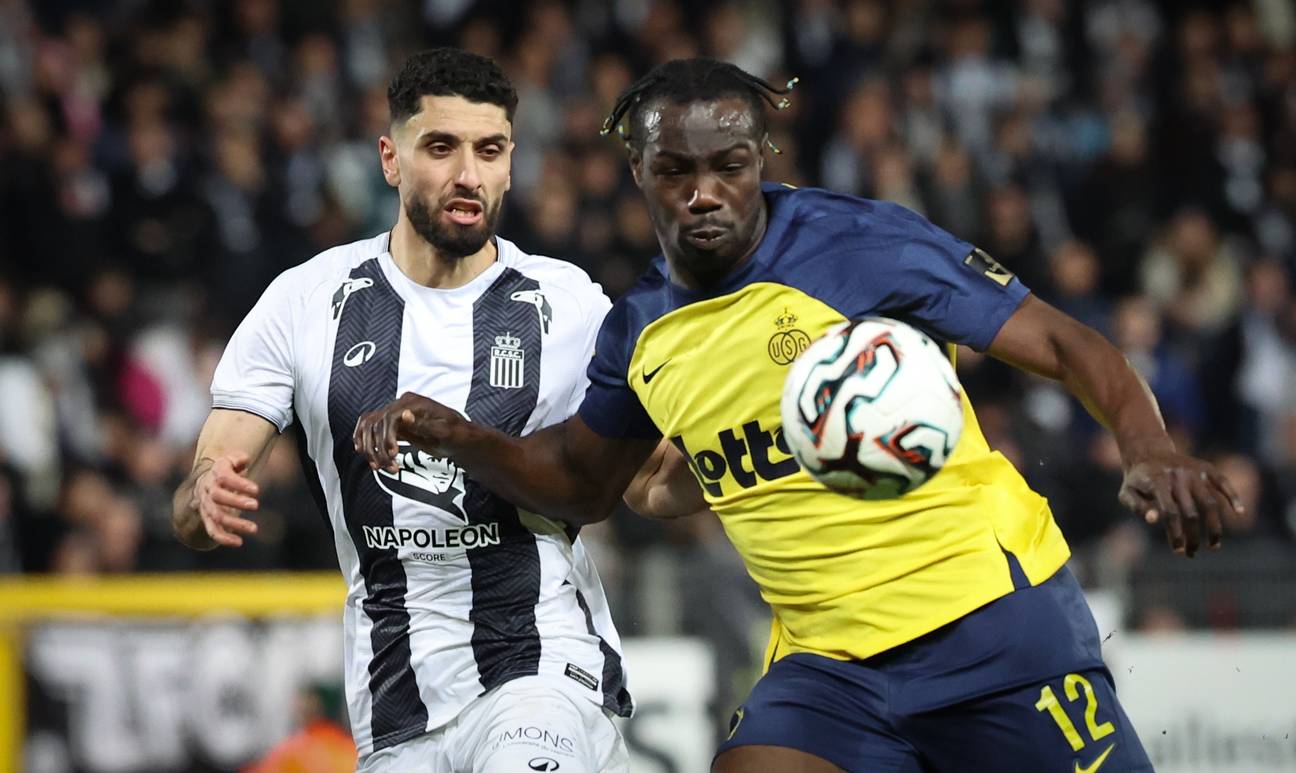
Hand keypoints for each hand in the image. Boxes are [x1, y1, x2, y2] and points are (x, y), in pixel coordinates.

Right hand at [192, 453, 260, 547]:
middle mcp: (208, 489)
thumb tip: (244, 461)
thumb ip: (239, 459)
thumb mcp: (233, 460)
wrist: (209, 480)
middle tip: (255, 505)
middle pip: (217, 496)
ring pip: (216, 516)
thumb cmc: (228, 470)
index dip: (239, 483)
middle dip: (236, 502)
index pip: (224, 477)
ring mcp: (206, 505)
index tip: (256, 490)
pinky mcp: (208, 518)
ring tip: (254, 529)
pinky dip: (224, 538)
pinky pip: (212, 530)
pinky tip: (239, 542)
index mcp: (216, 473)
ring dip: (234, 523)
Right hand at [353, 392, 462, 472]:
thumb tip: (405, 415)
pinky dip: (364, 439)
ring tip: (379, 466)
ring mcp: (396, 413)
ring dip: (370, 448)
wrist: (459, 439)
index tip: (393, 454)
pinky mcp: (393, 424)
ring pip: (370, 426)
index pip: (389, 416)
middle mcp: (402, 404)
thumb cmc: (456, 435)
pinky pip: (370, 428)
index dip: (387, 437)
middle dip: (379, 448)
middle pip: (376, 423)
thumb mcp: (444, 432)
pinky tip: (363, 452)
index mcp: (415, 402)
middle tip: (390, 466)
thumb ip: (424, 424)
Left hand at [1118, 450, 1241, 557]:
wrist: (1148, 453)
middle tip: (1191, 553)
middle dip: (1192, 537)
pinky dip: (1233, 496)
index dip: (1175, 533)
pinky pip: (1223, 482)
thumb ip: (1138, 507)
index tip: (1178, 550)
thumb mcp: (1127, 493)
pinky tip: (1240, 512)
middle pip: (1191, 513)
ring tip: (1213, 546)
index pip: (1169, 512)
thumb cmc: (1137, 480)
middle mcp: (1179, 476)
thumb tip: (1153, 520)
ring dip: (1214, 527)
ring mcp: (1194, 472)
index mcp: (1157, 481)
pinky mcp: (1206, 468)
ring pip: (1210, 503)